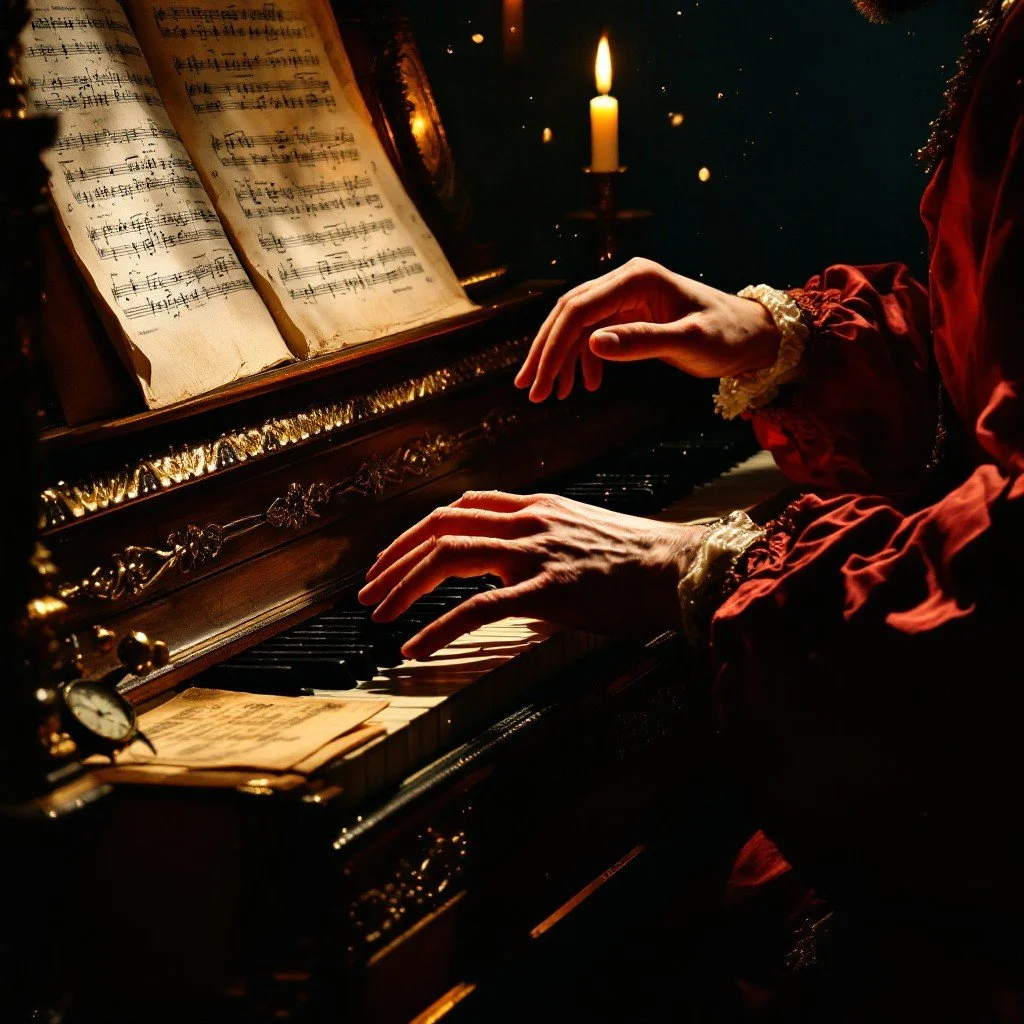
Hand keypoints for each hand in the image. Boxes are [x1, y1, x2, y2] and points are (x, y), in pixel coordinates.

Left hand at [357, 490, 707, 659]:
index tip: (393, 558)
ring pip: (449, 557)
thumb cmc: (638, 558)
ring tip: (378, 613)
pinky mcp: (548, 590)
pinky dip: (439, 626)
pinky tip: (416, 646)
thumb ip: (541, 540)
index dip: (417, 532)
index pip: (458, 508)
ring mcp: (536, 553)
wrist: (680, 568)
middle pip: (439, 527)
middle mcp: (528, 521)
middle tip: (368, 588)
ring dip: (403, 586)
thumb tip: (510, 567)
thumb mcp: (582, 532)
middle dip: (394, 558)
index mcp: (535, 506)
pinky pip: (479, 606)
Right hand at [514, 257, 779, 401]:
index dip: (553, 347)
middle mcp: (626, 281)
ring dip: (560, 359)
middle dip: (546, 353)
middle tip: (529, 390)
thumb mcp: (688, 342)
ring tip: (549, 394)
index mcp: (637, 279)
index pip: (578, 310)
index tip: (538, 382)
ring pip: (577, 325)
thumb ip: (641, 342)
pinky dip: (582, 360)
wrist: (754, 335)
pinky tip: (583, 385)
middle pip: (569, 314)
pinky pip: (594, 333)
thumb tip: (592, 345)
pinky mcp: (631, 314)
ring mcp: (627, 297)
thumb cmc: (729, 336)